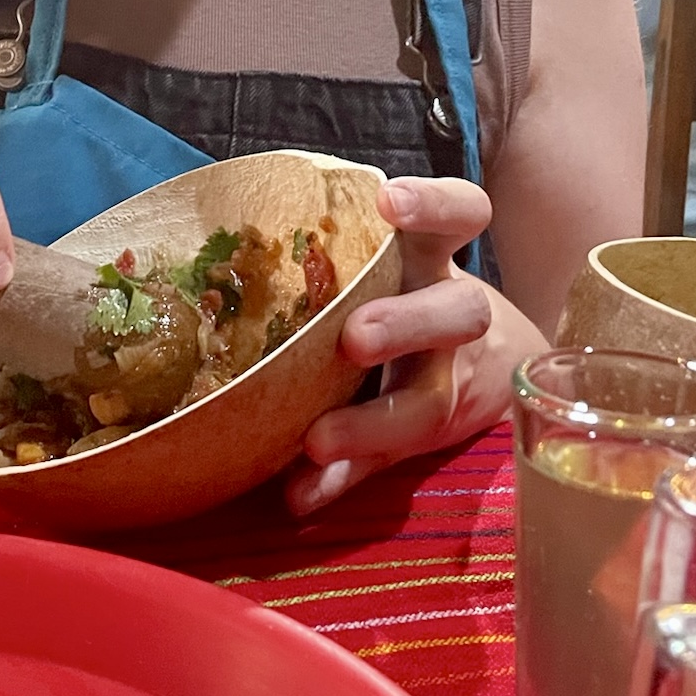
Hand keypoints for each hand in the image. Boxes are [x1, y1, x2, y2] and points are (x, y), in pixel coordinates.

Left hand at [285, 176, 543, 515]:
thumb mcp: (383, 258)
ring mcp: (448, 379)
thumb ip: (319, 256)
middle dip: (407, 324)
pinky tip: (301, 494)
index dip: (432, 204)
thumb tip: (211, 262)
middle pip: (457, 311)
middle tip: (355, 338)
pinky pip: (389, 464)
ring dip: (372, 425)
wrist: (483, 359)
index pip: (460, 213)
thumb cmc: (399, 288)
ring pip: (430, 401)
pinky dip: (343, 480)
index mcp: (430, 256)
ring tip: (318, 440)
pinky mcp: (430, 436)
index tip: (387, 201)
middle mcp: (449, 313)